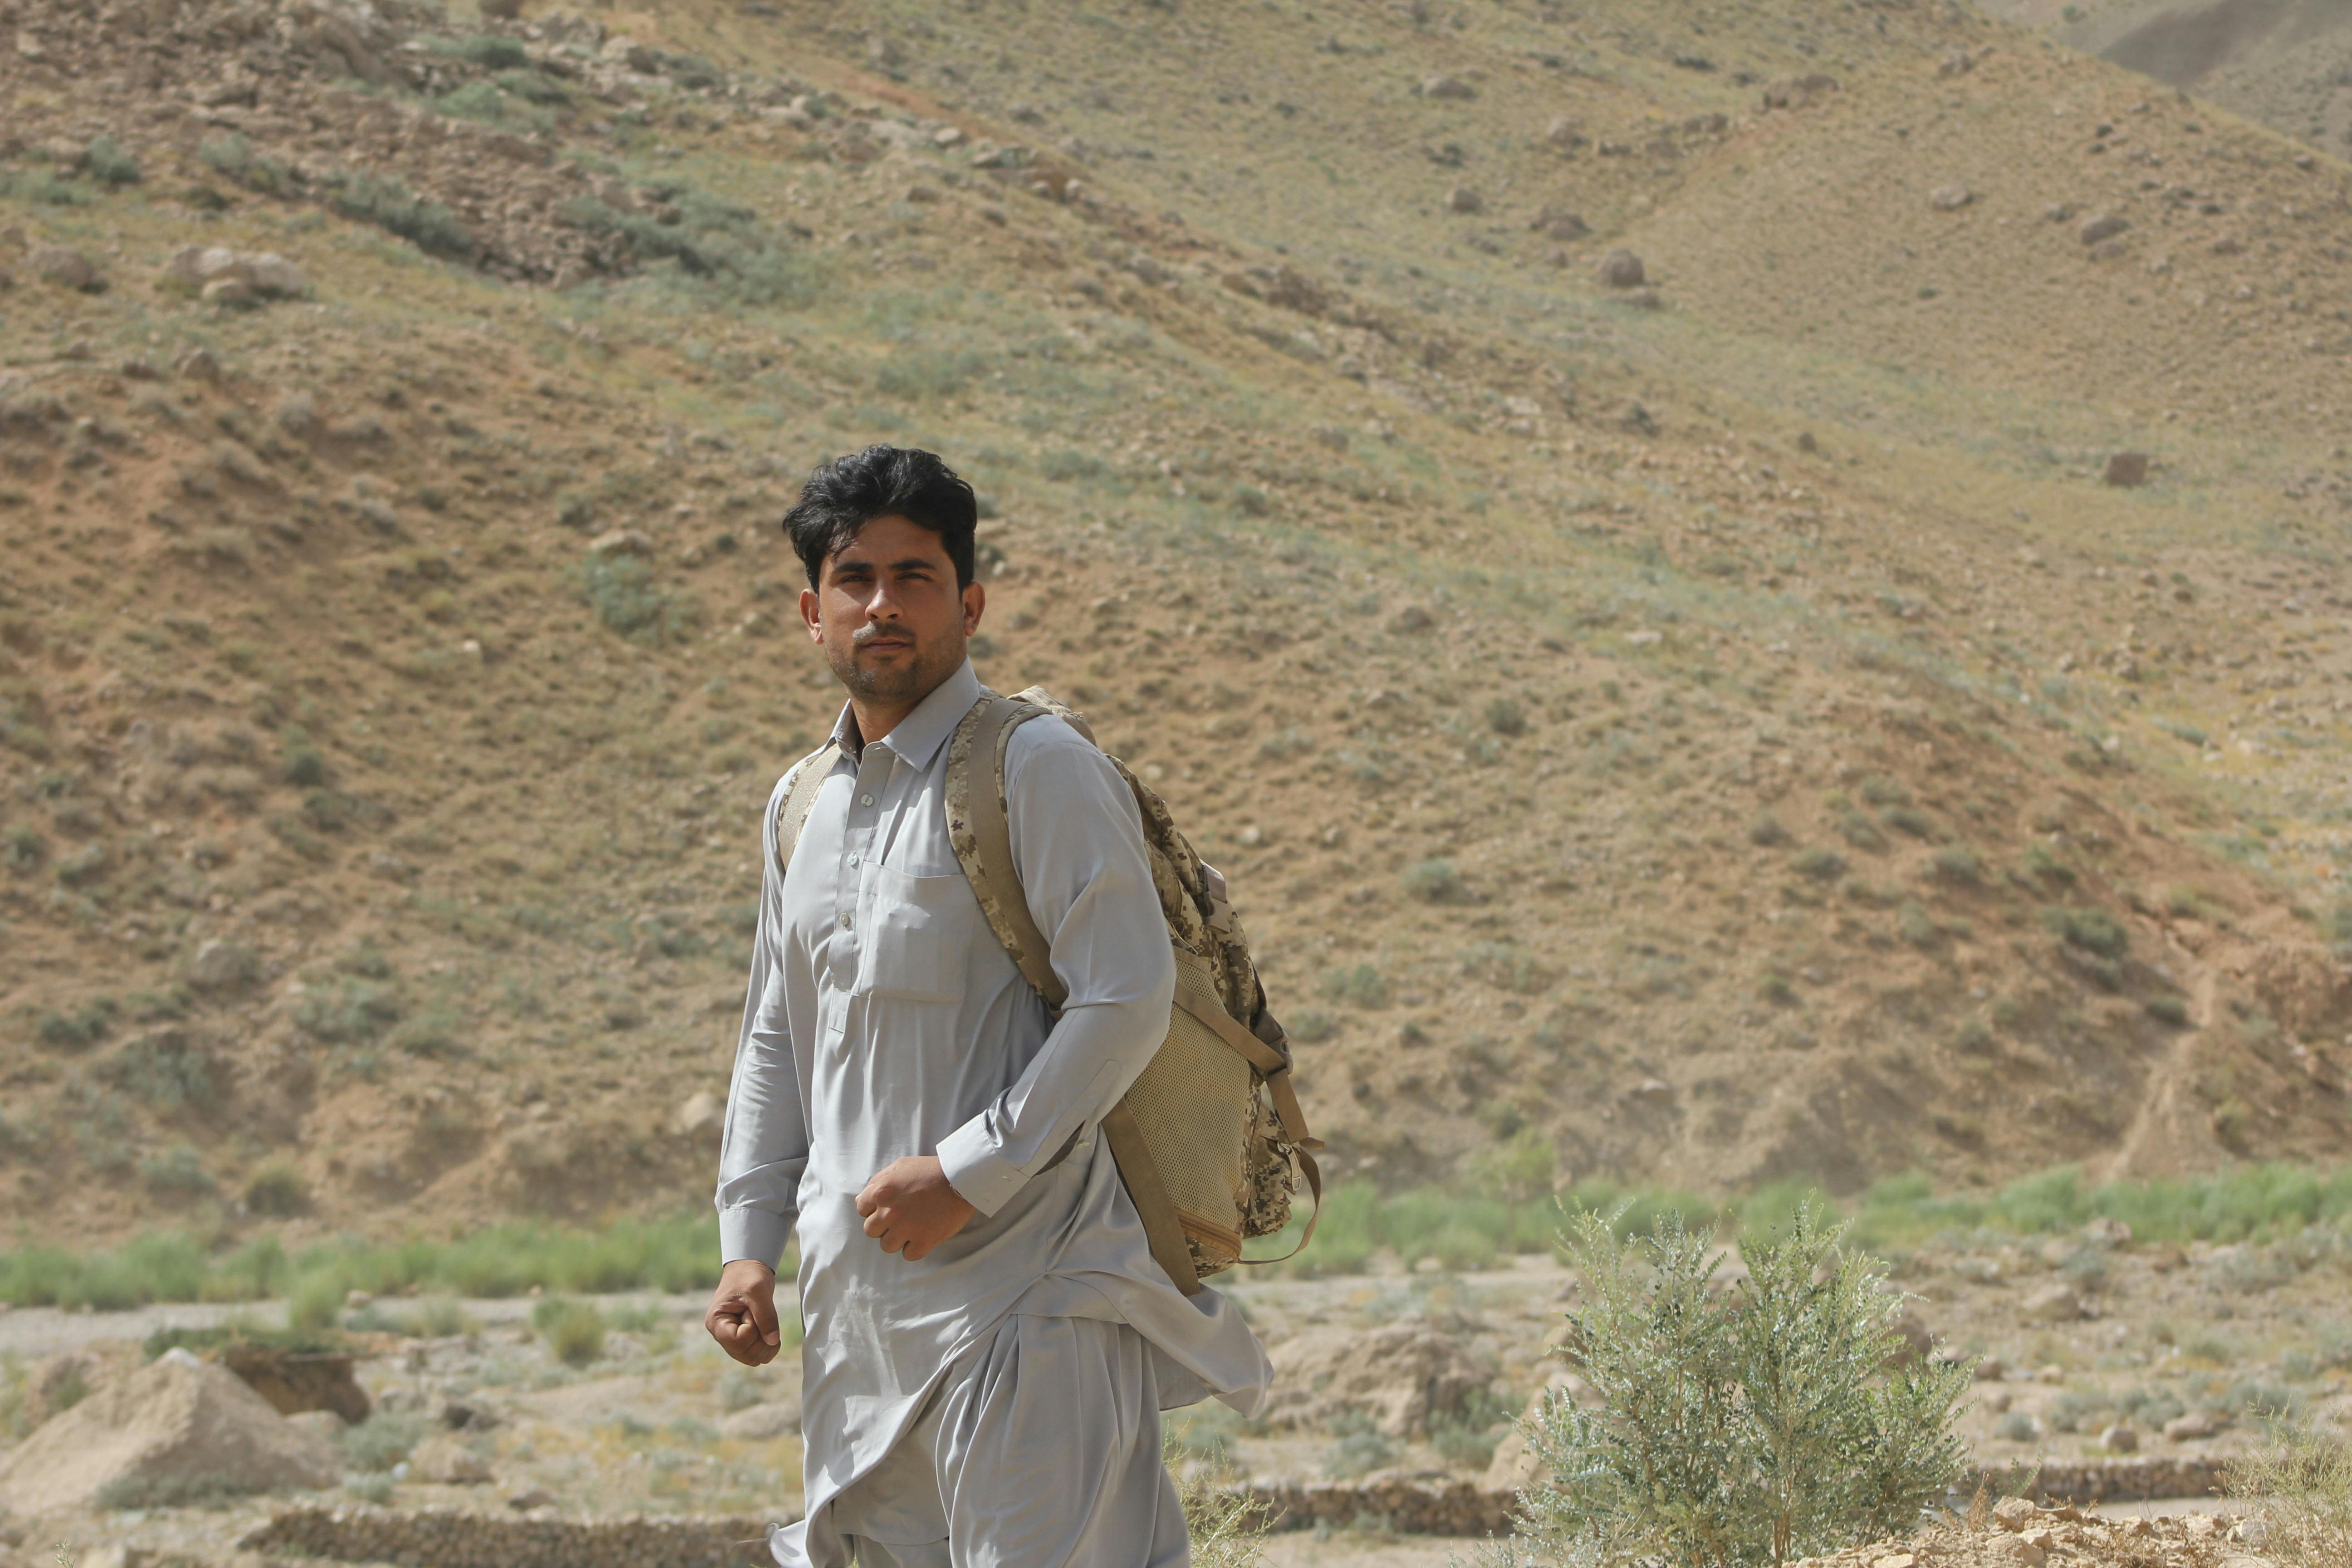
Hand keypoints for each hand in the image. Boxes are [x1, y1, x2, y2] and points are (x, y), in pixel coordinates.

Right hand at [705, 1259, 783, 1366]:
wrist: (748, 1268)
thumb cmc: (749, 1276)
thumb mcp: (759, 1291)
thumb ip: (766, 1316)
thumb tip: (772, 1341)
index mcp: (716, 1322)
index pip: (738, 1342)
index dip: (752, 1329)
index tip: (751, 1310)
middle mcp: (721, 1335)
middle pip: (746, 1355)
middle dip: (760, 1338)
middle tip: (759, 1315)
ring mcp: (731, 1340)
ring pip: (753, 1358)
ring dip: (766, 1342)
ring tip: (762, 1319)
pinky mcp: (743, 1340)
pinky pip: (758, 1355)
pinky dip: (769, 1346)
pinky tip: (768, 1328)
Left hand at [856, 1155, 976, 1260]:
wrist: (961, 1178)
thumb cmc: (930, 1170)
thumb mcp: (900, 1166)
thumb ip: (877, 1182)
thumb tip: (861, 1200)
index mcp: (881, 1192)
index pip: (861, 1209)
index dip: (874, 1208)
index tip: (887, 1206)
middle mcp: (889, 1212)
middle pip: (871, 1230)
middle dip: (883, 1225)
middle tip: (899, 1217)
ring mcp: (906, 1229)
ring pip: (887, 1246)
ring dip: (897, 1238)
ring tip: (912, 1227)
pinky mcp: (924, 1241)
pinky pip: (908, 1255)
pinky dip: (914, 1248)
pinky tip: (922, 1236)